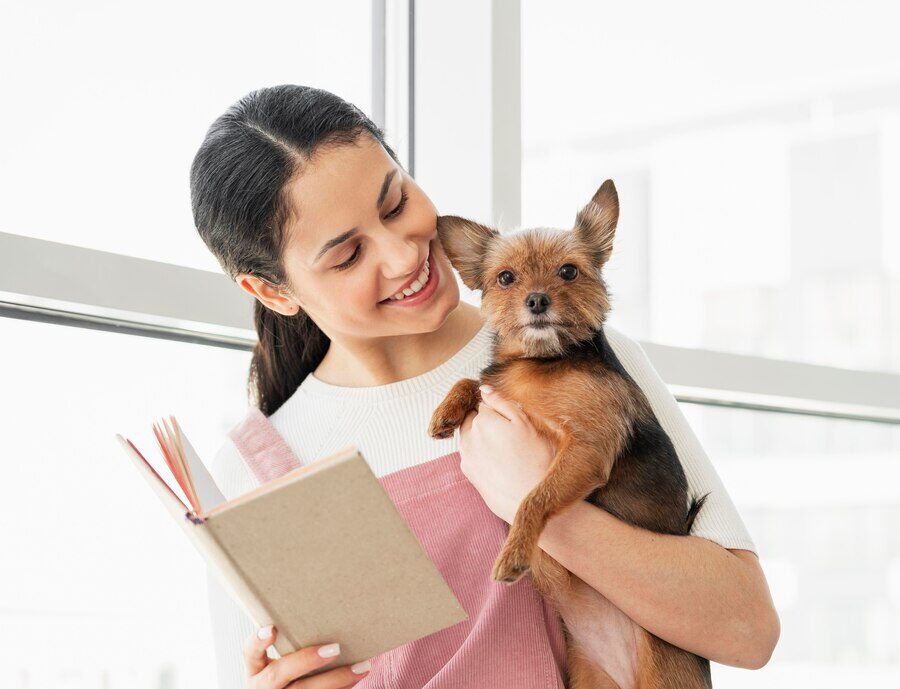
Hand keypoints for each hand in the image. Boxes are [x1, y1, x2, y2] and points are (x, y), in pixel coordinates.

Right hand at [245, 624, 372, 687]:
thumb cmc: (283, 671)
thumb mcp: (276, 659)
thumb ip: (289, 641)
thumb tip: (326, 607)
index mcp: (255, 669)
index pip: (250, 652)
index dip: (258, 641)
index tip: (272, 629)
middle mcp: (263, 686)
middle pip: (280, 674)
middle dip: (307, 661)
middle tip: (335, 648)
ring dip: (337, 679)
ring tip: (362, 666)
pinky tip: (357, 678)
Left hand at [456, 385, 556, 522]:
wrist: (530, 502)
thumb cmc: (536, 461)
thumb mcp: (526, 425)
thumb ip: (503, 403)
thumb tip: (484, 389)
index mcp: (483, 420)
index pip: (484, 402)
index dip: (499, 409)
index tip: (511, 420)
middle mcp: (468, 436)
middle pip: (472, 418)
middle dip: (485, 420)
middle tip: (508, 433)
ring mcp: (466, 456)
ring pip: (469, 435)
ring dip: (481, 436)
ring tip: (505, 448)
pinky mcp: (468, 472)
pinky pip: (470, 453)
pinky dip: (481, 453)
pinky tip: (499, 462)